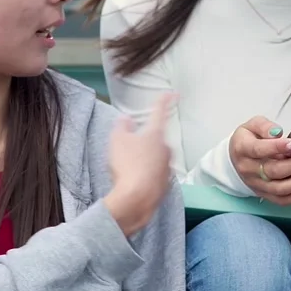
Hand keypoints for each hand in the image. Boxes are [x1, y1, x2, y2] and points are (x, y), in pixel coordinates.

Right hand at [104, 94, 174, 234]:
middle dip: (147, 138)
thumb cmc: (127, 164)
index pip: (159, 112)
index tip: (173, 93)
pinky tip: (136, 178)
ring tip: (131, 164)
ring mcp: (167, 166)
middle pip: (157, 138)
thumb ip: (122, 126)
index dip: (164, 101)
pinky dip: (148, 172)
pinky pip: (155, 172)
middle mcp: (166, 148)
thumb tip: (126, 118)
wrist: (137, 198)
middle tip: (132, 144)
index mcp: (155, 133)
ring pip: (157, 156)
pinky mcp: (165, 183)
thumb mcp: (117, 140)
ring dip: (147, 157)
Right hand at [230, 116, 290, 204]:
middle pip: (274, 170)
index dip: (277, 147)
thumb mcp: (251, 125)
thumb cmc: (248, 139)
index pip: (259, 150)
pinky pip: (282, 200)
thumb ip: (264, 126)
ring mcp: (256, 184)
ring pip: (280, 188)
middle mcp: (248, 169)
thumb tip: (277, 132)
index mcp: (242, 149)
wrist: (235, 157)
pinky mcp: (264, 194)